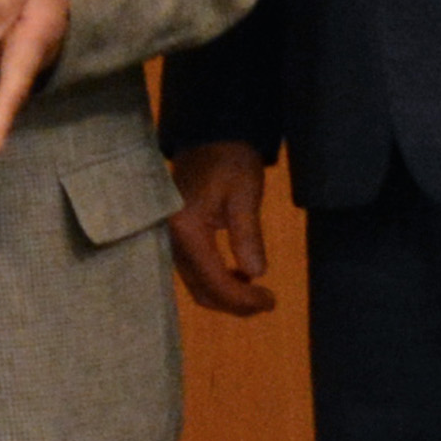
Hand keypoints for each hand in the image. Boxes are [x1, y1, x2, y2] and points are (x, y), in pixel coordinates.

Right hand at [166, 138, 275, 316]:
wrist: (209, 137)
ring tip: (256, 290)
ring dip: (226, 295)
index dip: (242, 299)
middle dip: (235, 304)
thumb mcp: (246, 195)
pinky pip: (194, 273)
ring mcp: (170, 242)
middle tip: (267, 301)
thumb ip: (248, 235)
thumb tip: (255, 274)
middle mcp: (171, 241)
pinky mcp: (175, 240)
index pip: (214, 280)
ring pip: (197, 286)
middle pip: (202, 290)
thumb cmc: (231, 161)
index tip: (270, 301)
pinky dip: (216, 282)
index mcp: (187, 229)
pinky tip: (239, 274)